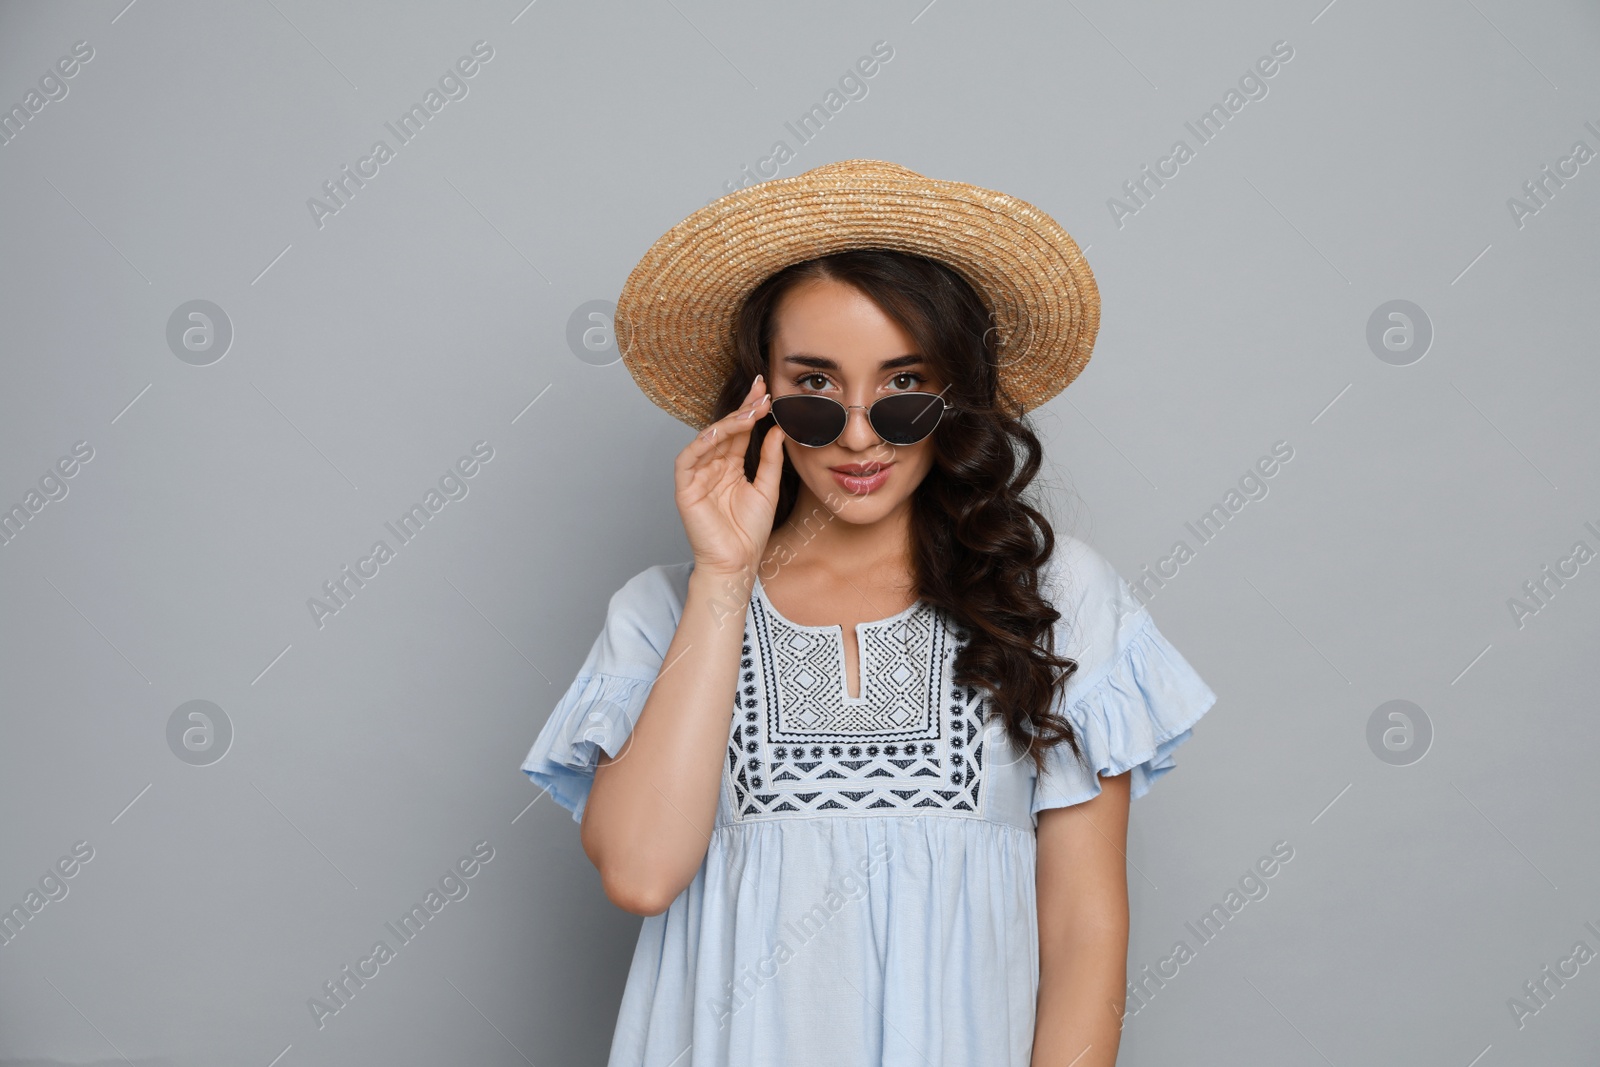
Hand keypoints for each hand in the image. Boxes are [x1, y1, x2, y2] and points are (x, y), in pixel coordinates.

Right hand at [674, 375, 785, 582]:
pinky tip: (718, 433)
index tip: (767, 392)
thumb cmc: (750, 532)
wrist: (737, 562)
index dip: (752, 412)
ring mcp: (698, 476)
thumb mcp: (767, 489)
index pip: (740, 432)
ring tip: (750, 412)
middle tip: (761, 391)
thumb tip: (778, 429)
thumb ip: (770, 459)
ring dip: (728, 424)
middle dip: (742, 409)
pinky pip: (687, 460)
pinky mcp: (685, 488)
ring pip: (707, 440)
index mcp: (731, 467)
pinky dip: (700, 444)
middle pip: (725, 431)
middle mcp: (713, 467)